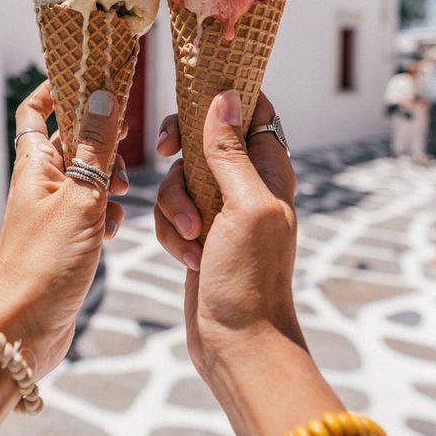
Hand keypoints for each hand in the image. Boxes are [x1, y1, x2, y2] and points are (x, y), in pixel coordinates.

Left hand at [0, 82, 126, 377]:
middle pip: (71, 140)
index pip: (36, 110)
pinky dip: (107, 212)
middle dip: (101, 139)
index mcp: (34, 165)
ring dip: (109, 179)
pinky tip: (113, 228)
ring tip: (123, 194)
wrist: (23, 330)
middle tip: (125, 144)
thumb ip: (95, 148)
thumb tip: (102, 94)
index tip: (90, 76)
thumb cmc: (46, 263)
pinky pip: (92, 210)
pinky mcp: (66, 239)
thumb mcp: (80, 198)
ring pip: (88, 176)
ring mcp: (52, 212)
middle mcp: (40, 183)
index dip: (57, 87)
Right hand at [155, 90, 300, 384]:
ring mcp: (220, 208)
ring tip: (192, 239)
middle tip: (166, 153)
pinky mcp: (197, 232)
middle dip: (180, 152)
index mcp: (269, 167)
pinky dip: (170, 231)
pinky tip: (187, 258)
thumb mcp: (243, 206)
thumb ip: (230, 151)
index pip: (251, 107)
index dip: (222, 94)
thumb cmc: (251, 276)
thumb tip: (224, 95)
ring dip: (174, 206)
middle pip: (201, 134)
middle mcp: (246, 181)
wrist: (238, 341)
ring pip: (177, 175)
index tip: (191, 95)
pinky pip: (169, 211)